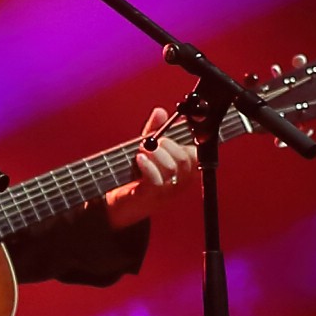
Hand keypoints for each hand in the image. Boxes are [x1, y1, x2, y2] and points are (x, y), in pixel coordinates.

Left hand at [106, 105, 195, 226]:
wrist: (118, 204)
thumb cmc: (136, 177)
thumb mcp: (146, 151)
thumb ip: (154, 131)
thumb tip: (160, 111)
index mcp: (183, 171)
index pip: (197, 154)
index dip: (186, 141)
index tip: (170, 134)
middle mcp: (179, 182)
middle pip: (186, 159)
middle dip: (169, 145)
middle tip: (154, 141)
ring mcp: (167, 191)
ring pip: (173, 168)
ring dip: (156, 154)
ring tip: (142, 150)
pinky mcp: (151, 196)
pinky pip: (157, 181)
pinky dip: (148, 166)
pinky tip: (139, 158)